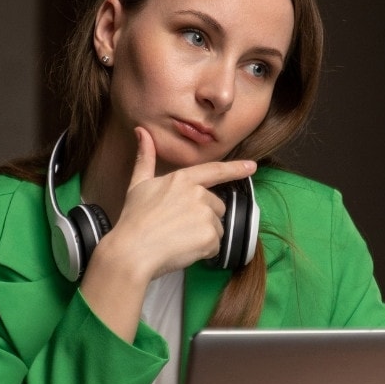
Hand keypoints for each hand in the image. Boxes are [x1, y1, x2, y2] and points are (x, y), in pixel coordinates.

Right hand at [79, 126, 254, 341]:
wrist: (132, 251)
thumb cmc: (134, 219)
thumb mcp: (138, 185)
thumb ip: (145, 158)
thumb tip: (142, 132)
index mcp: (183, 179)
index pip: (215, 171)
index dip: (236, 169)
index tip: (252, 166)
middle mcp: (198, 193)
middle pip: (216, 206)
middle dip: (204, 218)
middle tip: (178, 227)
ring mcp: (206, 215)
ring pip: (217, 227)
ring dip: (204, 235)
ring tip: (179, 239)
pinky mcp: (210, 236)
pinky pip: (215, 246)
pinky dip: (203, 251)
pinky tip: (184, 250)